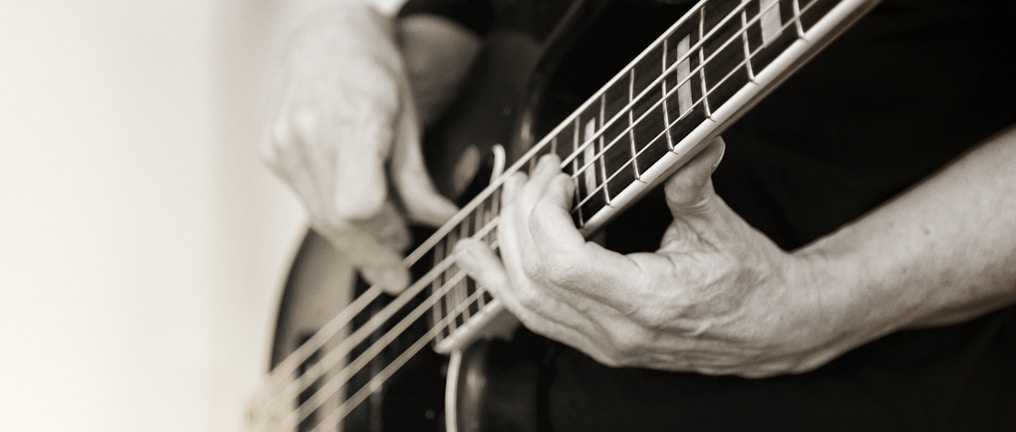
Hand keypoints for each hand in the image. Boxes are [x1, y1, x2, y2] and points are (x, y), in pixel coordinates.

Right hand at [263, 2, 457, 291]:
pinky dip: (334, 218)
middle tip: (396, 274)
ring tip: (383, 253)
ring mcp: (284, 144)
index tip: (405, 245)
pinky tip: (357, 221)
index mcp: (355, 118)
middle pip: (339, 221)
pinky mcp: (272, 153)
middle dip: (373, 254)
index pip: (359, 205)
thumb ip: (418, 176)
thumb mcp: (409, 115)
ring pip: (320, 219)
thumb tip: (439, 220)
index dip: (384, 235)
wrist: (325, 37)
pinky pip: (307, 202)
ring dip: (354, 243)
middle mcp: (310, 132)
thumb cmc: (371, 68)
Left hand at [455, 138, 848, 376]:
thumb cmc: (750, 282)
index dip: (545, 213)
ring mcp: (604, 344)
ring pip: (525, 303)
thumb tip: (693, 140)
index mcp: (646, 301)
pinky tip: (483, 262)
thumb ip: (693, 184)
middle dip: (521, 217)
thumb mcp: (721, 226)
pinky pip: (536, 318)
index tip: (560, 176)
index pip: (561, 262)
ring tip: (497, 206)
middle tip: (531, 175)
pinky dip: (505, 285)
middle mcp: (617, 331)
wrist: (772, 330)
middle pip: (535, 276)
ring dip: (503, 249)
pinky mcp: (599, 344)